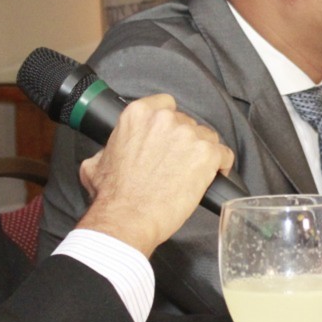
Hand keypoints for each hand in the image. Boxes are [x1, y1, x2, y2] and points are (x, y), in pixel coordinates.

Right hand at [76, 94, 234, 255]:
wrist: (128, 217)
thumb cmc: (113, 195)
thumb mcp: (96, 163)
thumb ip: (107, 150)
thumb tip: (107, 154)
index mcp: (138, 114)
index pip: (166, 104)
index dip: (170, 124)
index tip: (168, 138)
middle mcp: (165, 118)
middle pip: (187, 123)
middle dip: (184, 142)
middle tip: (176, 164)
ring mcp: (188, 135)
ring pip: (207, 137)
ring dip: (201, 153)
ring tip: (191, 174)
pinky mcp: (207, 154)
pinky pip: (224, 154)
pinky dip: (221, 166)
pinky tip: (211, 177)